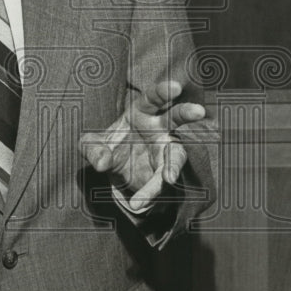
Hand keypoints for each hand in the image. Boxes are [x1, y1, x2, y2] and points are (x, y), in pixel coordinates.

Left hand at [80, 80, 205, 211]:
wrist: (118, 172)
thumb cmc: (107, 147)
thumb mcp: (92, 146)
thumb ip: (92, 149)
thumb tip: (101, 162)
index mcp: (142, 111)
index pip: (154, 97)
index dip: (164, 91)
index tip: (175, 87)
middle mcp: (160, 127)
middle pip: (177, 117)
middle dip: (187, 113)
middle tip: (198, 111)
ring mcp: (166, 149)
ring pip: (175, 155)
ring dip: (173, 166)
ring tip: (168, 179)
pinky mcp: (165, 172)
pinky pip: (162, 181)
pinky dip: (152, 192)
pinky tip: (139, 203)